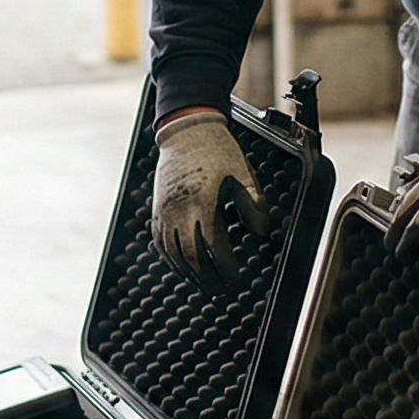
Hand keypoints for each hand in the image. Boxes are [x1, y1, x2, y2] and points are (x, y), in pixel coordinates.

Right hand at [150, 109, 267, 293]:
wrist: (186, 129)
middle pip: (190, 257)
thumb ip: (253, 204)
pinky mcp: (157, 209)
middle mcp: (179, 210)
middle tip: (222, 290)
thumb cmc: (217, 150)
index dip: (224, 267)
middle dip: (207, 278)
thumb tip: (262, 234)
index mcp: (202, 201)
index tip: (235, 279)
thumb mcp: (243, 173)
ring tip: (205, 284)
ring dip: (189, 273)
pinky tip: (184, 267)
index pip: (211, 246)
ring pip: (172, 253)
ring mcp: (165, 211)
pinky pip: (161, 243)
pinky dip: (173, 260)